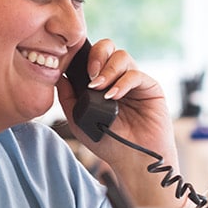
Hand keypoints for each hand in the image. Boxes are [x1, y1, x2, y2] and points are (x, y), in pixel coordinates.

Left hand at [56, 39, 181, 207]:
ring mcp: (133, 81)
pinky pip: (136, 74)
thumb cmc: (107, 142)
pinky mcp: (150, 88)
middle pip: (108, 47)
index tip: (73, 67)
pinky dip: (122, 83)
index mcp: (100, 81)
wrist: (132, 160)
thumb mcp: (78, 120)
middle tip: (90, 74)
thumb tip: (57, 75)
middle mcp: (117, 77)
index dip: (82, 55)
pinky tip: (113, 96)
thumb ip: (67, 98)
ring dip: (108, 70)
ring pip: (122, 56)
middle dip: (96, 55)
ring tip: (99, 89)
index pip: (92, 55)